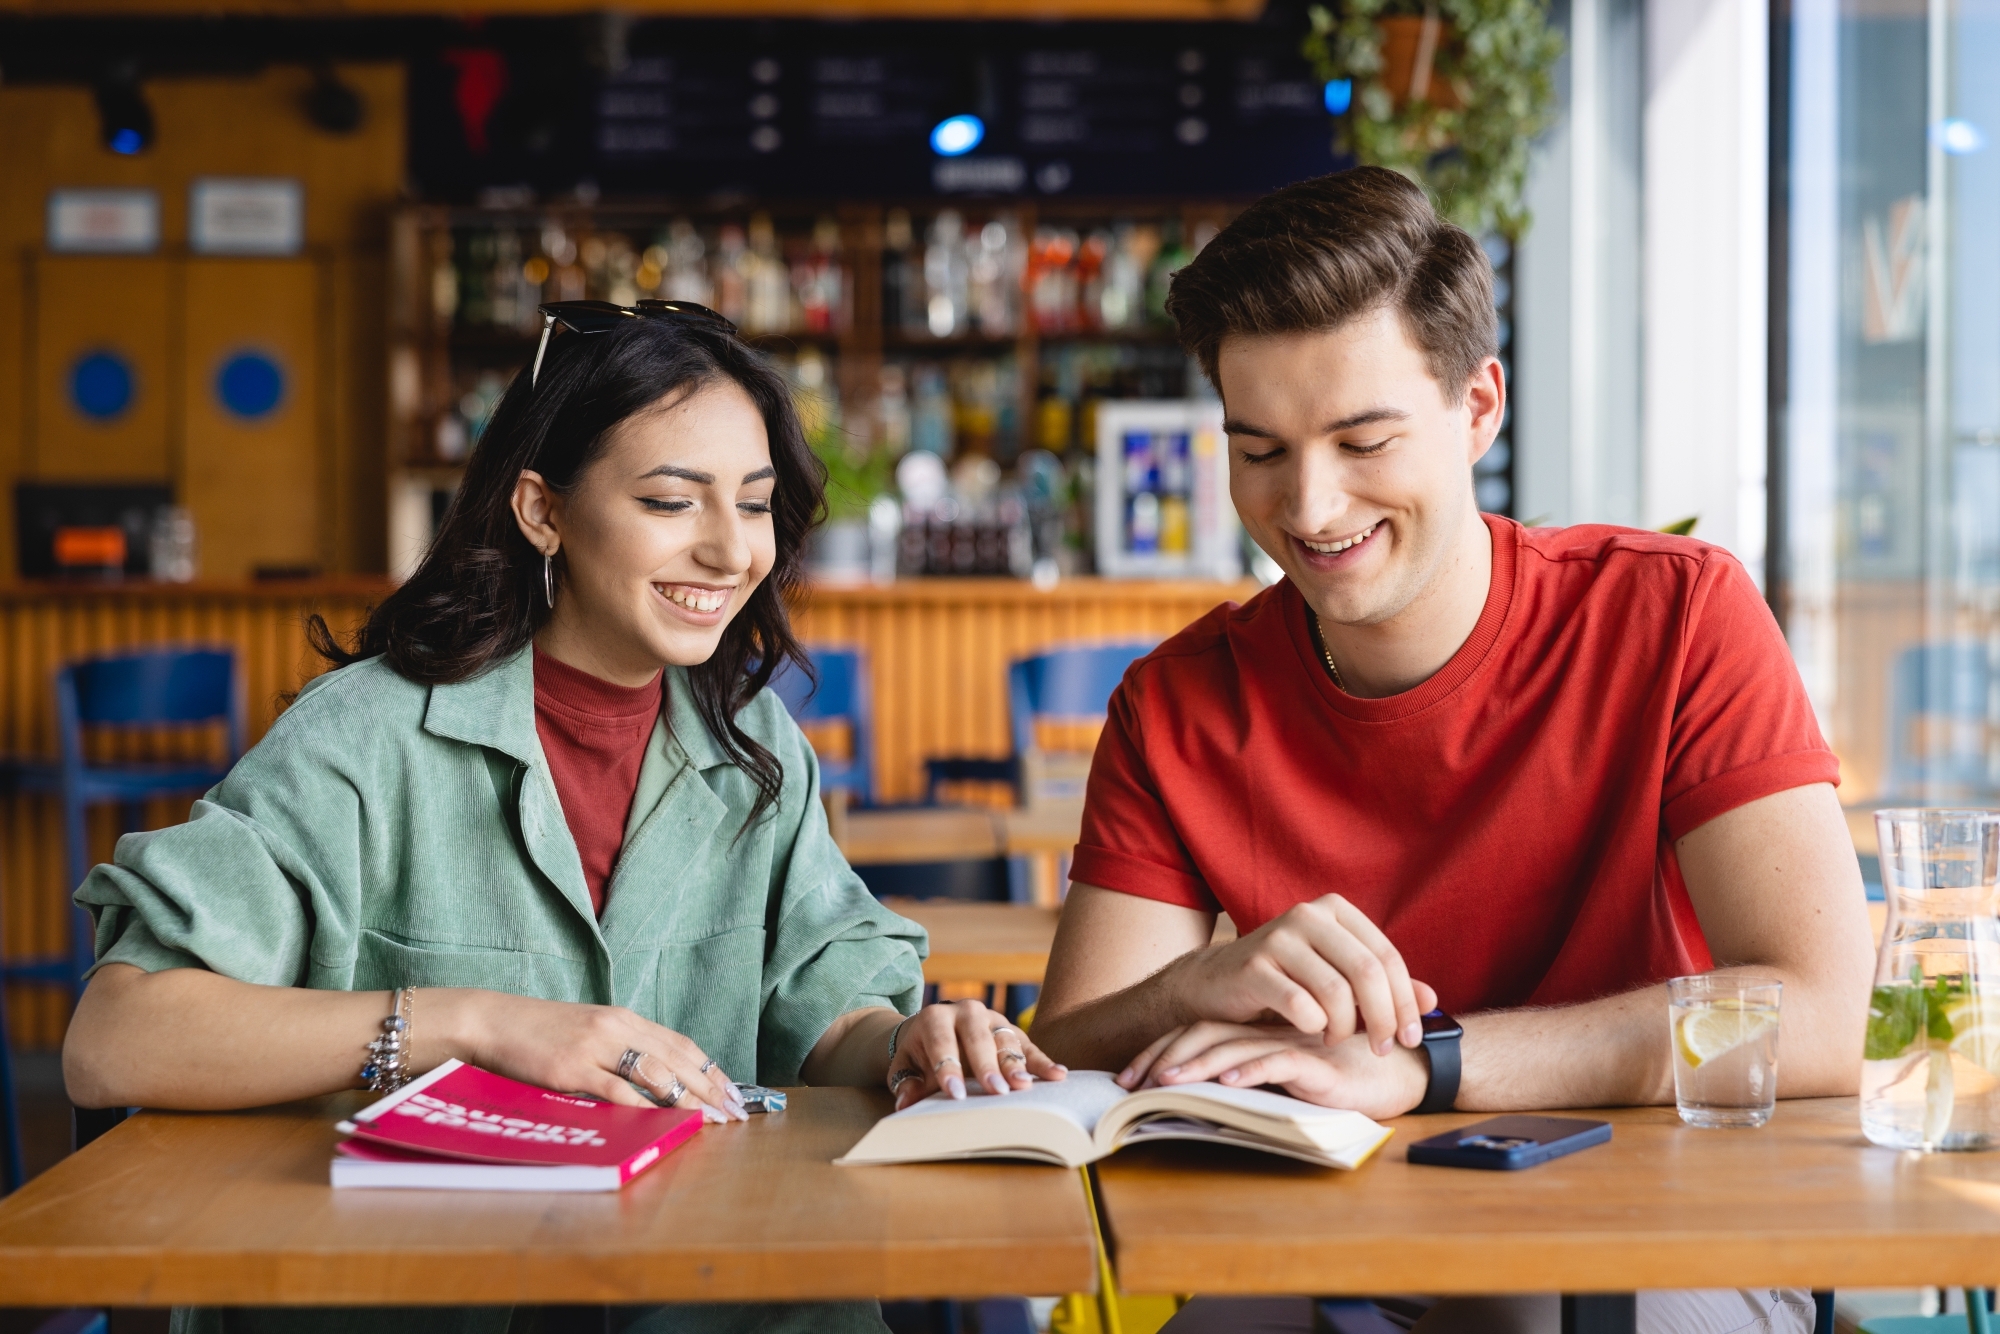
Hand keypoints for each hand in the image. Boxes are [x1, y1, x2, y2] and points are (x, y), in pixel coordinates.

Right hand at [447, 989, 747, 1121]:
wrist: (492, 1021)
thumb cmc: (537, 1032)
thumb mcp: (587, 1032)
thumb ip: (619, 1049)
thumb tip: (652, 1078)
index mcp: (623, 1018)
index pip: (680, 1043)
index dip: (709, 1068)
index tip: (731, 1090)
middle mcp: (616, 1027)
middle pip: (676, 1058)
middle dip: (710, 1087)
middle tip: (734, 1111)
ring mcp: (594, 1047)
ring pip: (655, 1072)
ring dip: (687, 1099)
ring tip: (710, 1120)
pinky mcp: (572, 1068)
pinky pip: (617, 1090)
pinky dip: (645, 1106)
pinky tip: (665, 1120)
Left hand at [884, 1000, 1067, 1110]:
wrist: (934, 1029)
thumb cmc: (920, 1053)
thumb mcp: (905, 1065)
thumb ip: (906, 1083)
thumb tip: (905, 1104)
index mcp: (935, 1017)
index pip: (941, 1042)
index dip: (948, 1068)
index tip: (956, 1094)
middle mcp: (966, 1011)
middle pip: (978, 1038)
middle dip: (987, 1066)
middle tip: (996, 1091)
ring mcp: (992, 1019)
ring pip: (1005, 1040)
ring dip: (1016, 1064)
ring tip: (1025, 1086)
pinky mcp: (1011, 1030)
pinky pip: (1028, 1045)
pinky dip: (1042, 1061)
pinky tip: (1058, 1075)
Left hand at [1120, 1020, 1429, 1119]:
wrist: (1398, 1074)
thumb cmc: (1339, 1078)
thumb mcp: (1283, 1080)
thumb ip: (1252, 1076)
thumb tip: (1203, 1096)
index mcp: (1256, 1032)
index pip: (1198, 1032)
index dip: (1161, 1050)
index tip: (1130, 1077)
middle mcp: (1268, 1034)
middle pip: (1204, 1034)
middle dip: (1163, 1056)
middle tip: (1130, 1083)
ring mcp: (1291, 1045)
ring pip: (1234, 1049)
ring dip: (1195, 1065)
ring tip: (1163, 1083)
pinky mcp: (1318, 1063)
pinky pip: (1279, 1063)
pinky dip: (1250, 1071)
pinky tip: (1227, 1082)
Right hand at [1167, 894, 1437, 1055]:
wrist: (1218, 985)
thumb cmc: (1287, 982)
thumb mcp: (1338, 979)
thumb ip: (1382, 987)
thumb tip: (1431, 1000)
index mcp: (1334, 910)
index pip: (1386, 956)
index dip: (1405, 1001)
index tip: (1411, 1038)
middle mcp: (1307, 915)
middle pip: (1367, 972)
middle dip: (1383, 1018)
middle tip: (1384, 1048)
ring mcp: (1277, 937)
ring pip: (1336, 992)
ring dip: (1346, 1028)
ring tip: (1340, 1041)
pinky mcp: (1253, 967)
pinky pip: (1301, 1006)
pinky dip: (1314, 1028)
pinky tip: (1312, 1033)